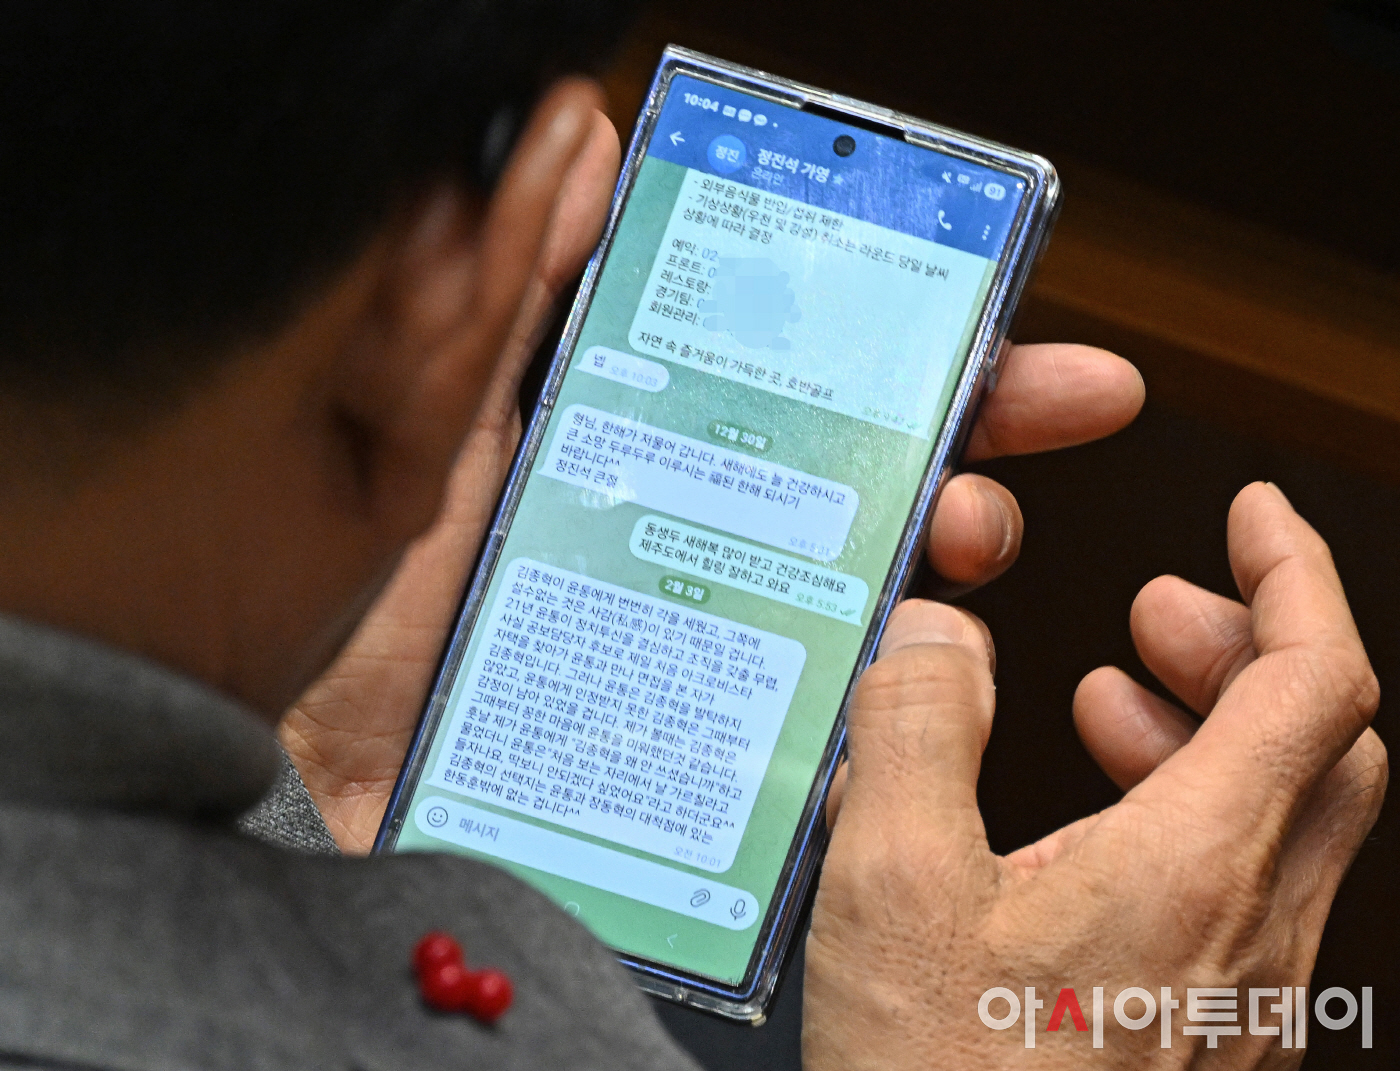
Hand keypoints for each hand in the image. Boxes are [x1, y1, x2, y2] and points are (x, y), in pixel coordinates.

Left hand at [278, 107, 1143, 853]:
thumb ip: (504, 287)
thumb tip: (574, 132)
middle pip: (868, 473)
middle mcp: (699, 543)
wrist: (313, 783)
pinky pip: (833, 726)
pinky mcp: (718, 748)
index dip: (905, 335)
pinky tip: (912, 675)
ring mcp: (717, 646)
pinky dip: (888, 704)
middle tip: (1072, 400)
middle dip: (983, 428)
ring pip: (876, 591)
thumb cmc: (358, 607)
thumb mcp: (429, 422)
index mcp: (647, 453)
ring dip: (950, 553)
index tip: (996, 301)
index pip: (801, 378)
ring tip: (970, 539)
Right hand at [804, 482, 1385, 1068]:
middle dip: (1246, 645)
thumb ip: (914, 729)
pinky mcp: (1210, 1037)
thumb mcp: (893, 889)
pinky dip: (1189, 815)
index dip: (1292, 571)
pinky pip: (1245, 889)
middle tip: (1157, 611)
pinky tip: (1089, 832)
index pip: (1315, 675)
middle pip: (1325, 740)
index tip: (1248, 513)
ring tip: (1107, 701)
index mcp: (1199, 867)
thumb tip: (935, 628)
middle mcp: (1259, 930)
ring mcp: (1248, 994)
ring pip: (1291, 817)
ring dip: (1215, 730)